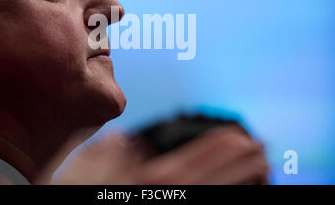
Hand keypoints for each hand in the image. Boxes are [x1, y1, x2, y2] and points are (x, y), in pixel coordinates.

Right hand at [50, 126, 268, 184]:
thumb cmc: (71, 196)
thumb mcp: (74, 176)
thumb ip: (102, 156)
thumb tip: (124, 140)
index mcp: (146, 183)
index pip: (192, 161)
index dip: (219, 150)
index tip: (242, 136)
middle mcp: (165, 198)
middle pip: (210, 180)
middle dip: (238, 163)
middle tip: (263, 147)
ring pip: (210, 195)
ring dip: (238, 180)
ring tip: (261, 166)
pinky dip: (222, 196)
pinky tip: (234, 189)